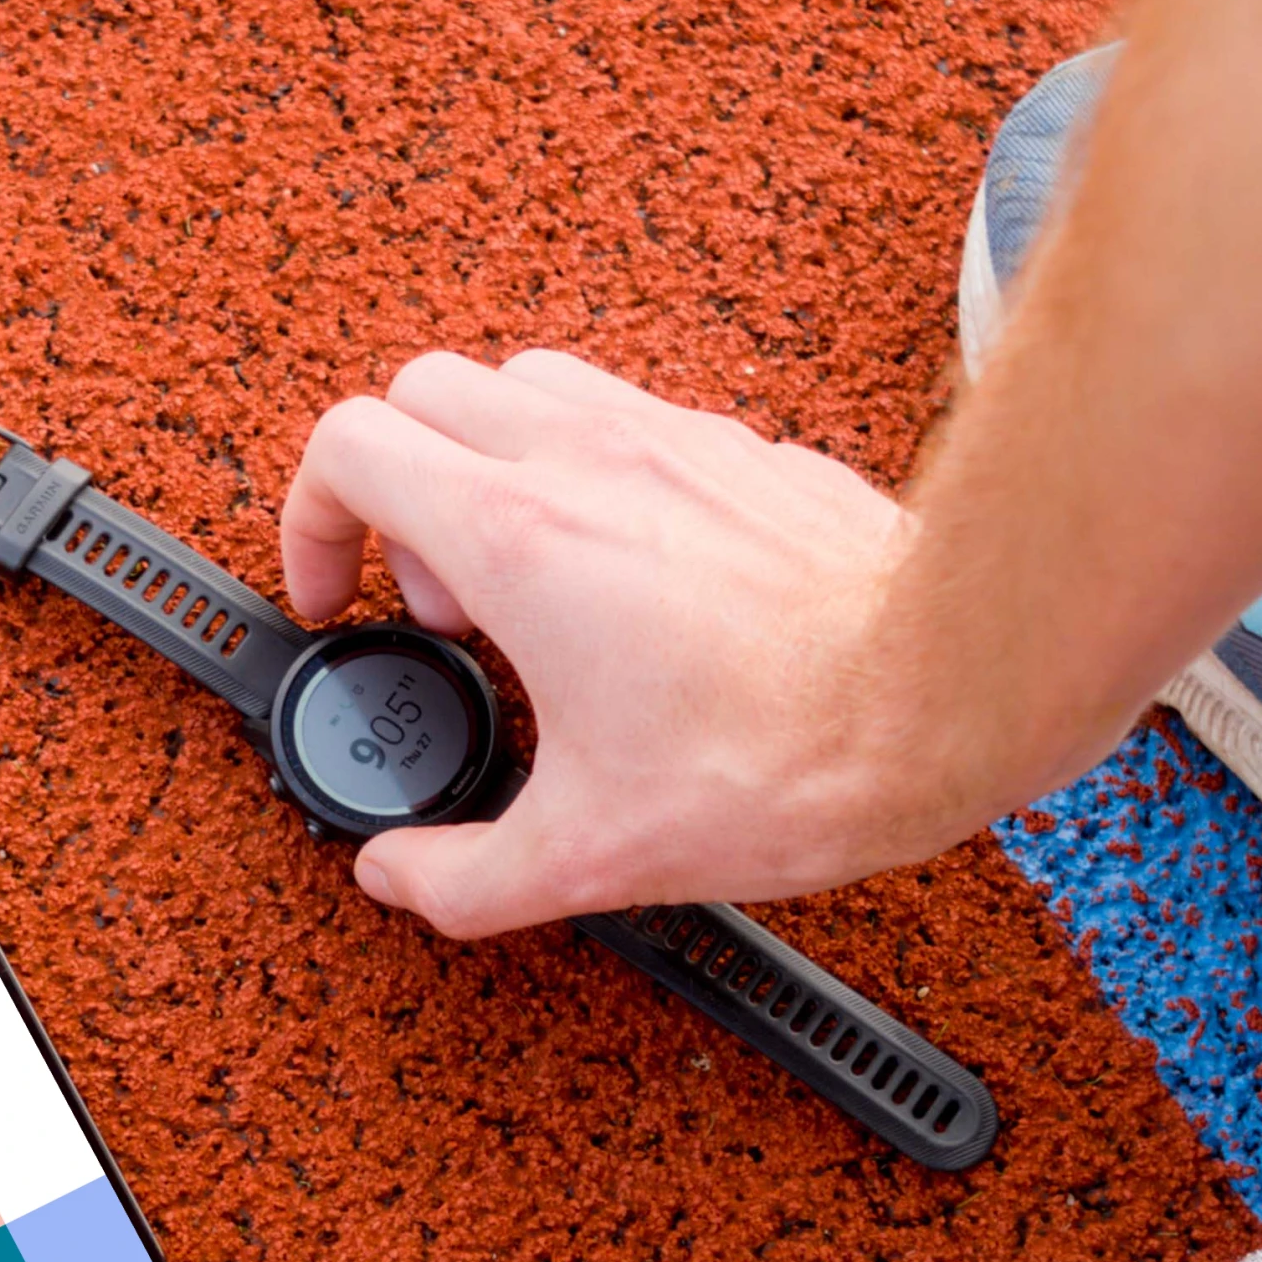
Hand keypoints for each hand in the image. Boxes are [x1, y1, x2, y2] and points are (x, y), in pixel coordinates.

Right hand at [275, 350, 990, 935]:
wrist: (950, 692)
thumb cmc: (791, 753)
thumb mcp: (593, 854)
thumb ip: (463, 876)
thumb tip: (399, 878)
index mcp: (520, 536)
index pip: (352, 446)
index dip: (310, 522)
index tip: (335, 597)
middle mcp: (589, 456)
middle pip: (423, 392)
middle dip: (397, 492)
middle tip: (441, 604)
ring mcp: (673, 439)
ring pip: (527, 384)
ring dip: (492, 464)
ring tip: (530, 584)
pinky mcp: (746, 452)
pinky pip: (632, 419)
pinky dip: (594, 473)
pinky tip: (636, 580)